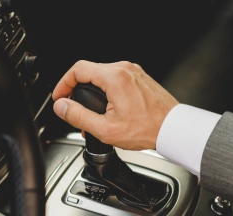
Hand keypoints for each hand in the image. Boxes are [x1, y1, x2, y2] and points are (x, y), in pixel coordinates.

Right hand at [52, 60, 178, 150]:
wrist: (173, 129)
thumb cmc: (147, 129)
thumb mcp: (106, 128)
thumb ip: (79, 116)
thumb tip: (61, 107)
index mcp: (114, 77)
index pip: (78, 69)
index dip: (63, 84)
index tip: (60, 97)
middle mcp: (124, 70)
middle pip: (90, 73)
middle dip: (78, 93)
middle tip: (75, 112)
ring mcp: (134, 73)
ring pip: (103, 78)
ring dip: (93, 96)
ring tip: (93, 118)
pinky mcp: (140, 79)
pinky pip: (117, 82)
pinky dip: (107, 95)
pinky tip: (109, 113)